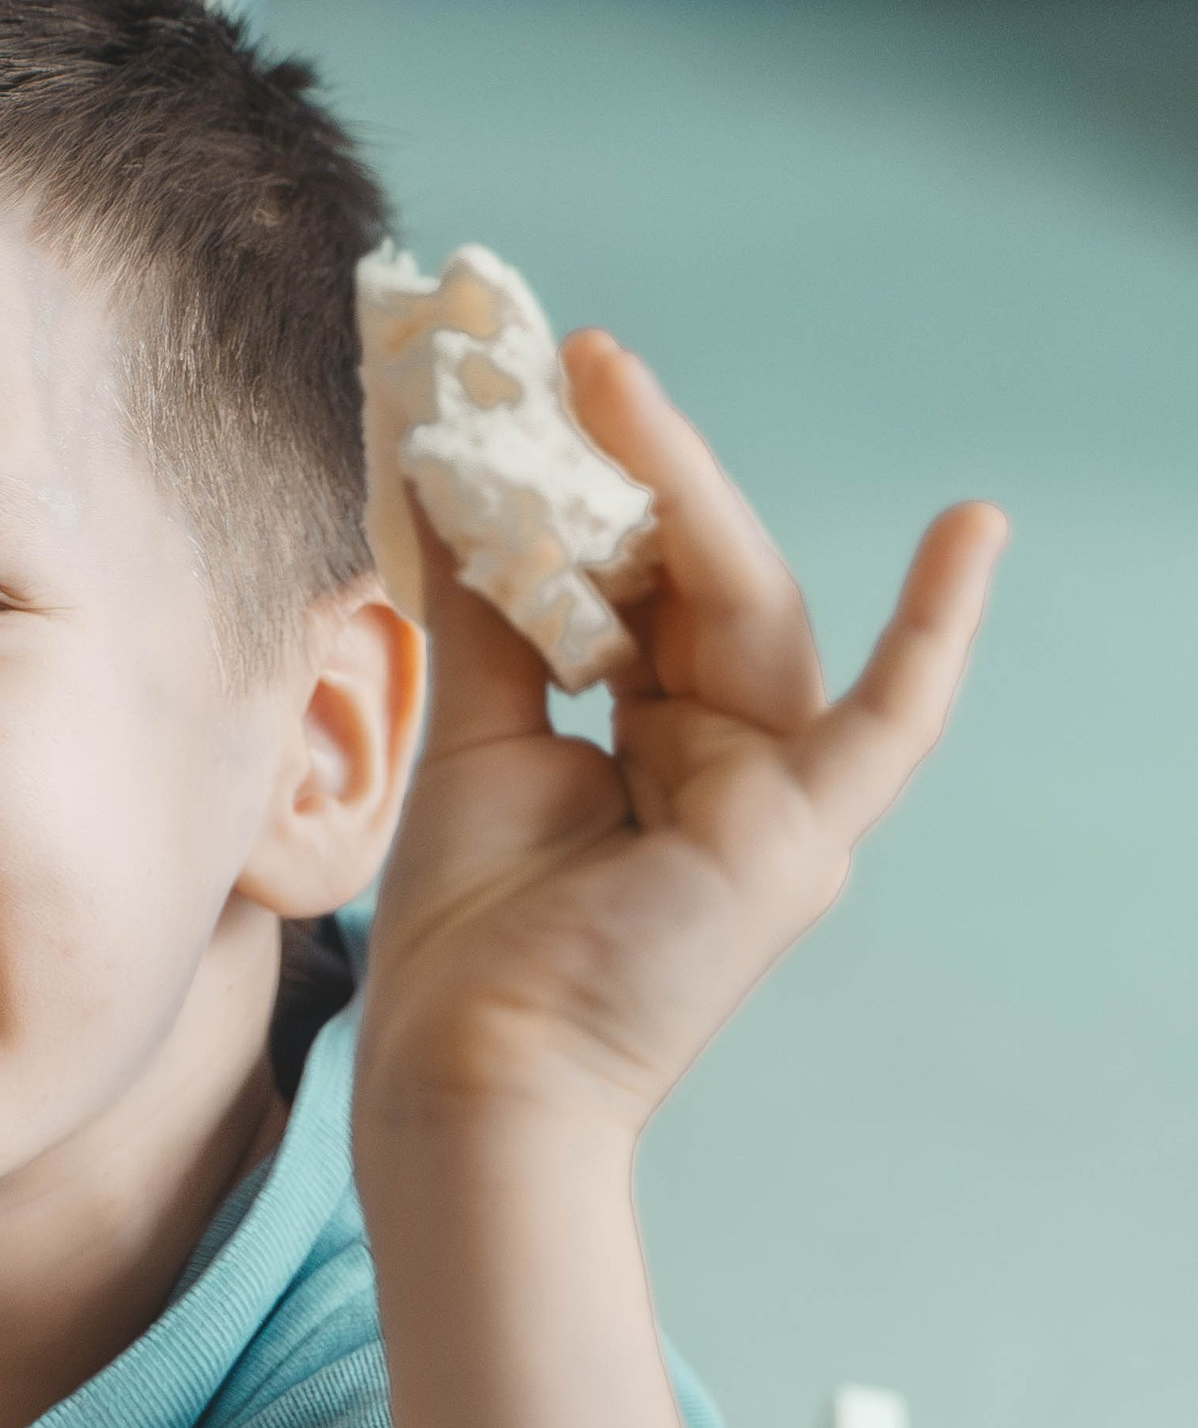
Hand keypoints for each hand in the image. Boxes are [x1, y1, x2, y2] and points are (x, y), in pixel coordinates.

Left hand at [355, 335, 1005, 1147]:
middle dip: (635, 461)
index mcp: (663, 740)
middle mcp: (733, 757)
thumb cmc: (467, 941)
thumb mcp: (474, 738)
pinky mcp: (797, 841)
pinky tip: (974, 534)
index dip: (596, 484)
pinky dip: (936, 637)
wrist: (465, 1073)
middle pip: (699, 576)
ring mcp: (776, 797)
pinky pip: (888, 729)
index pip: (643, 581)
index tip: (534, 384)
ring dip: (679, 489)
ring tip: (607, 382)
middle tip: (568, 354)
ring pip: (747, 608)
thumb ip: (489, 613)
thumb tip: (453, 473)